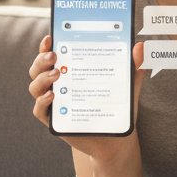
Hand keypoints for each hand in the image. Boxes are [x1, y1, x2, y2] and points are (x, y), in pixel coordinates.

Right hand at [29, 34, 146, 157]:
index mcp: (70, 72)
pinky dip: (42, 101)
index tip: (50, 37)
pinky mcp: (53, 120)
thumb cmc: (116, 107)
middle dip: (41, 60)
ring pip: (35, 87)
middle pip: (38, 69)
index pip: (52, 55)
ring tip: (56, 74)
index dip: (46, 46)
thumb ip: (133, 66)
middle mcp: (57, 85)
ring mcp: (53, 102)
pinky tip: (53, 95)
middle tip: (53, 55)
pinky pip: (39, 110)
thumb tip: (140, 46)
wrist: (114, 139)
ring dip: (42, 78)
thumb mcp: (127, 85)